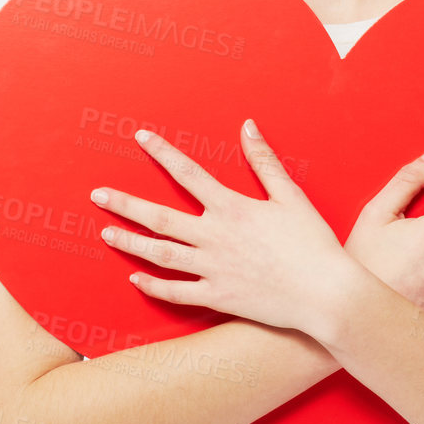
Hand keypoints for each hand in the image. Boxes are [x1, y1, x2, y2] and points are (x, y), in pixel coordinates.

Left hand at [89, 119, 350, 335]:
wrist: (326, 294)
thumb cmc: (313, 243)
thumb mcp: (291, 195)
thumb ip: (264, 160)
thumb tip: (247, 125)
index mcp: (232, 208)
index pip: (187, 173)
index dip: (161, 153)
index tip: (139, 137)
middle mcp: (215, 237)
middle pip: (159, 218)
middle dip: (125, 204)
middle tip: (97, 196)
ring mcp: (212, 270)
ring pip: (160, 255)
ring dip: (130, 243)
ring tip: (106, 234)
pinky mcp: (217, 298)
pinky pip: (177, 292)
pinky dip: (153, 285)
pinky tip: (135, 278)